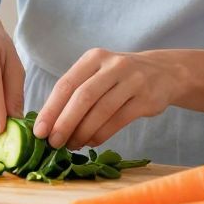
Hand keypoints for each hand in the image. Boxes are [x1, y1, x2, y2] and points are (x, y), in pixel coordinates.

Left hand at [33, 48, 180, 149]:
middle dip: (64, 123)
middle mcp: (113, 65)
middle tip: (53, 143)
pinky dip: (101, 135)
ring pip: (101, 111)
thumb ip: (76, 92)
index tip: (39, 131)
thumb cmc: (120, 77)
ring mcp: (132, 80)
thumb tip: (49, 123)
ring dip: (83, 133)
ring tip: (72, 145)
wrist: (164, 72)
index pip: (66, 84)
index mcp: (94, 57)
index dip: (50, 109)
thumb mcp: (98, 73)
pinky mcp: (146, 99)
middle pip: (83, 97)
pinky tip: (91, 142)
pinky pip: (118, 121)